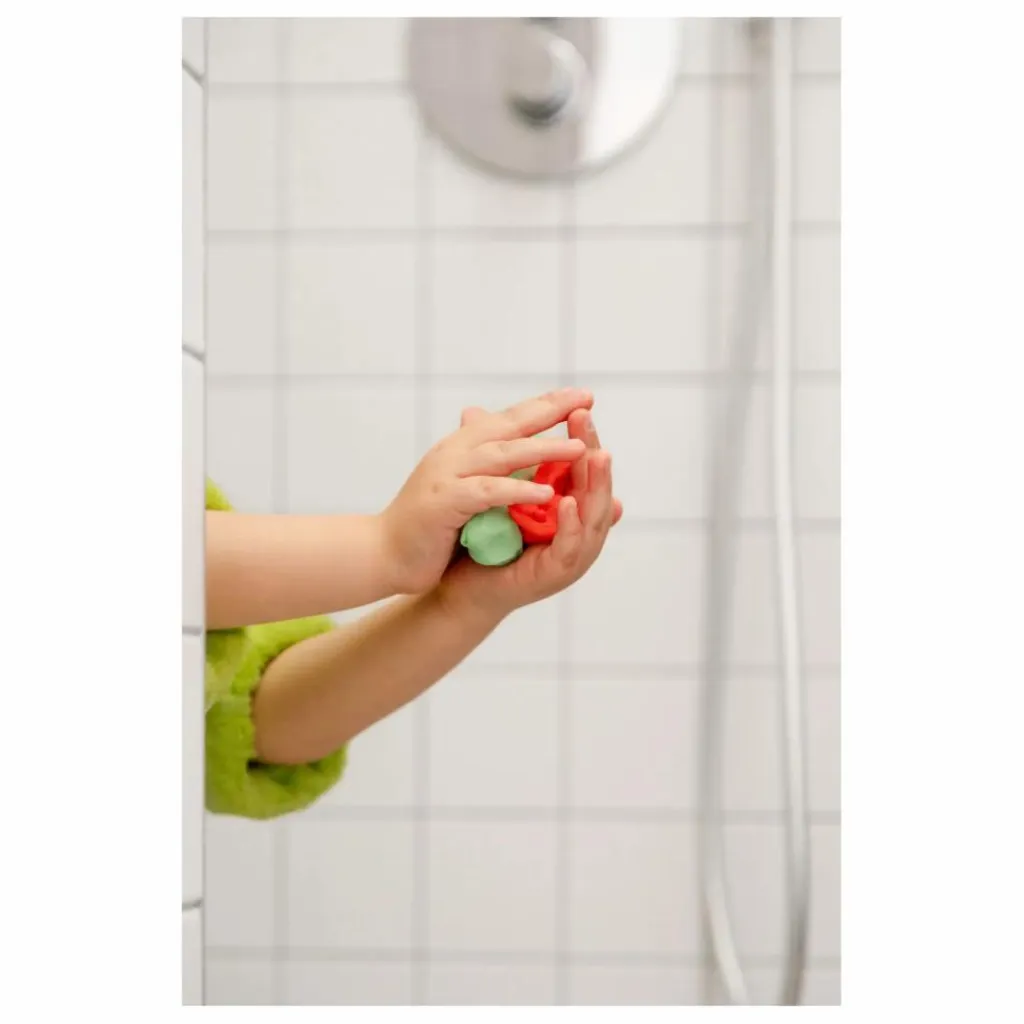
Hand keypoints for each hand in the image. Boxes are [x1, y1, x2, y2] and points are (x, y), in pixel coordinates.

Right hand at [381, 388, 594, 593]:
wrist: (383, 553)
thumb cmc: (428, 525)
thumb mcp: (462, 489)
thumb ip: (489, 470)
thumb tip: (524, 458)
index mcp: (462, 446)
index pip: (510, 418)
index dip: (546, 404)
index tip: (583, 395)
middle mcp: (455, 451)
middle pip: (510, 425)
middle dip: (550, 411)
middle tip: (586, 401)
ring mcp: (448, 474)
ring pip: (503, 454)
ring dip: (543, 449)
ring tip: (579, 448)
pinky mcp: (445, 501)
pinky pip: (488, 492)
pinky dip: (517, 490)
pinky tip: (546, 494)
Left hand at [438, 406, 622, 618]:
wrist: (456, 586)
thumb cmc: (476, 542)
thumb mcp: (487, 490)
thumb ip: (488, 457)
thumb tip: (472, 410)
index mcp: (566, 510)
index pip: (584, 469)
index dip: (583, 438)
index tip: (579, 405)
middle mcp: (575, 532)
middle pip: (596, 488)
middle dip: (593, 451)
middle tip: (586, 419)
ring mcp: (569, 556)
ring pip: (595, 517)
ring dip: (596, 485)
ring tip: (595, 454)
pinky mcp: (554, 575)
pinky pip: (570, 548)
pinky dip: (571, 525)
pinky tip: (566, 502)